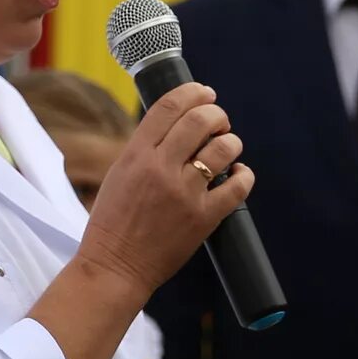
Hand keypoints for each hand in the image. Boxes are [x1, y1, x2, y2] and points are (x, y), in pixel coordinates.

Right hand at [72, 82, 253, 298]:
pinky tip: (238, 175)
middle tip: (219, 121)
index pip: (169, 106)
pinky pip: (238, 186)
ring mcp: (185, 193)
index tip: (205, 93)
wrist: (115, 266)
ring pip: (224, 147)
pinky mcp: (203, 218)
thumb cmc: (113, 222)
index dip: (193, 92)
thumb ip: (145, 148)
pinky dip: (244, 175)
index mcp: (136, 155)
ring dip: (231, 141)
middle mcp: (161, 168)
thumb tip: (179, 126)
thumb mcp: (119, 174)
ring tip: (227, 147)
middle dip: (217, 114)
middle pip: (201, 119)